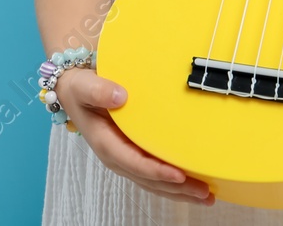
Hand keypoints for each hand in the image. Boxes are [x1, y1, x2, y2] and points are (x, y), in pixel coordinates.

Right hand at [53, 68, 215, 205]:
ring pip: (154, 182)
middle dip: (177, 189)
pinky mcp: (133, 155)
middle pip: (149, 180)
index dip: (156, 171)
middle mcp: (116, 157)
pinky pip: (154, 175)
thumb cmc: (81, 90)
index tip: (178, 175)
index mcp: (105, 143)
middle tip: (205, 192)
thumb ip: (99, 90)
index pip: (134, 162)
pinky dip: (174, 183)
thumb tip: (120, 96)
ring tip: (206, 196)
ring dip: (180, 191)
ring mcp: (125, 158)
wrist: (75, 92)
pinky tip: (193, 185)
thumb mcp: (84, 86)